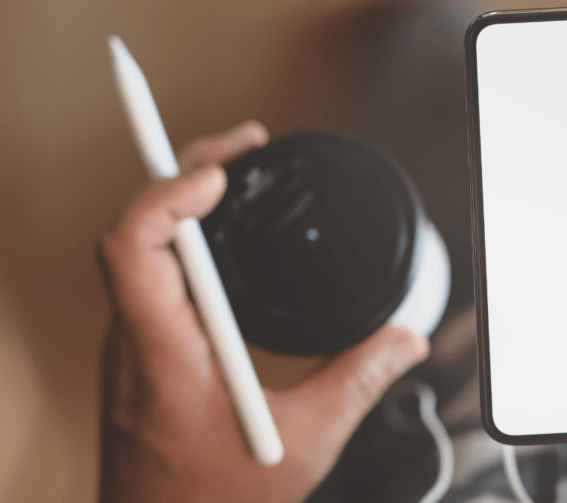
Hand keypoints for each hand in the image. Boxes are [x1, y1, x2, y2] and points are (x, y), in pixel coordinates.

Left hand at [97, 122, 428, 502]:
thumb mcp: (306, 443)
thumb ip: (360, 381)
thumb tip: (406, 338)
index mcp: (164, 353)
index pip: (138, 247)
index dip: (172, 195)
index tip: (223, 173)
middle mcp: (138, 340)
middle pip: (141, 231)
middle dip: (189, 175)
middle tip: (245, 147)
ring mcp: (136, 346)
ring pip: (143, 250)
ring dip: (183, 204)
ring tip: (232, 175)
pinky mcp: (145, 355)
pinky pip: (152, 275)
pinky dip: (184, 239)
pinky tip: (218, 238)